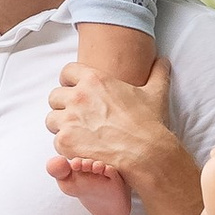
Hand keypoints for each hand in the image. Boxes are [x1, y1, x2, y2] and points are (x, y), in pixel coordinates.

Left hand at [44, 56, 179, 181]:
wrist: (145, 153)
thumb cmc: (149, 123)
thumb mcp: (156, 93)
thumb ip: (157, 73)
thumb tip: (163, 61)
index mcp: (94, 80)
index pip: (67, 72)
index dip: (70, 81)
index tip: (75, 91)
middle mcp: (78, 96)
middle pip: (55, 96)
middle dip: (64, 106)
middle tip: (77, 117)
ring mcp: (69, 119)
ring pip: (52, 119)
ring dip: (61, 126)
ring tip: (77, 134)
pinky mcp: (65, 142)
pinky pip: (56, 142)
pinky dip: (66, 147)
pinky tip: (81, 149)